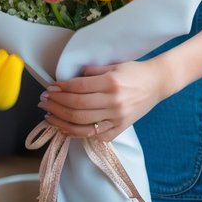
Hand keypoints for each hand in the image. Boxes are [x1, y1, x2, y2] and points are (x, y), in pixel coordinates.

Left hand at [38, 60, 167, 142]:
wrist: (157, 83)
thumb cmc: (134, 71)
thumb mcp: (113, 65)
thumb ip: (91, 72)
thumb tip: (69, 79)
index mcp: (111, 83)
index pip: (79, 88)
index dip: (61, 88)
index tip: (50, 87)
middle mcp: (114, 102)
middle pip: (77, 107)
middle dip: (56, 104)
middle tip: (43, 100)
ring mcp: (117, 118)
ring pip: (82, 124)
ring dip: (61, 120)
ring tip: (48, 115)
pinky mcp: (119, 129)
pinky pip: (94, 135)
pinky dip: (76, 133)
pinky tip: (64, 127)